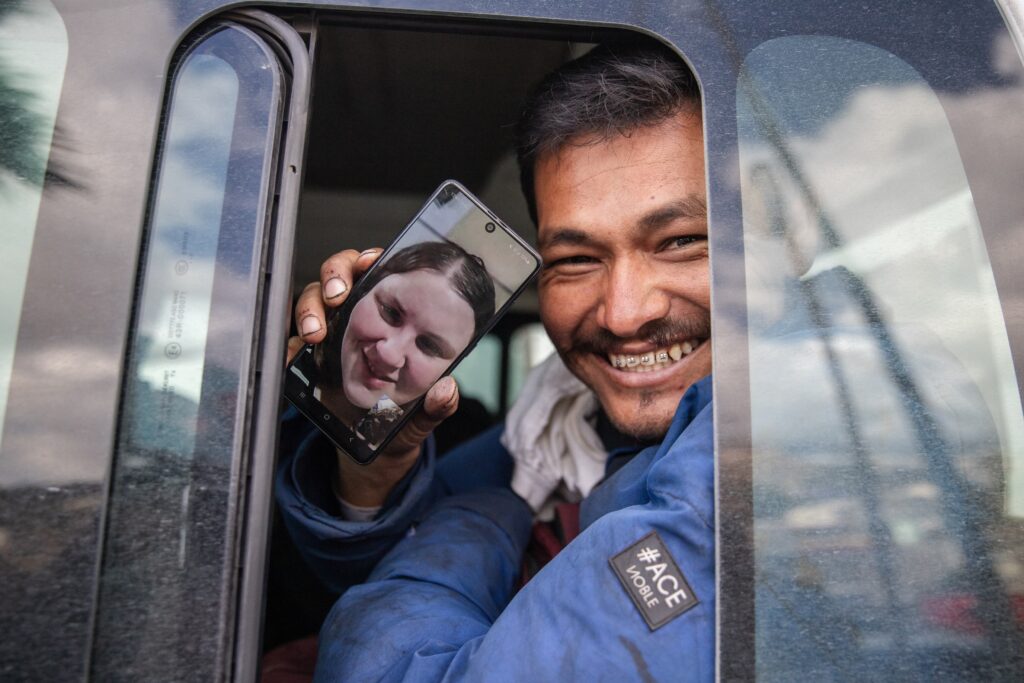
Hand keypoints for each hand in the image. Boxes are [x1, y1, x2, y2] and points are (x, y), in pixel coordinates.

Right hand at [285, 248, 461, 506]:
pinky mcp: (310, 360)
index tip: (372, 261)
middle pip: (341, 278)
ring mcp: (333, 336)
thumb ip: (437, 405)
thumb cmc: (403, 423)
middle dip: (334, 276)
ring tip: (315, 332)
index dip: (373, 259)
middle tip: (337, 295)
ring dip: (309, 308)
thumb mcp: (425, 416)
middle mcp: (361, 320)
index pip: (382, 275)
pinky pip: (292, 342)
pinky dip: (290, 344)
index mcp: (394, 320)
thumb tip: (446, 389)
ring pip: (312, 301)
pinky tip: (295, 356)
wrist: (374, 458)